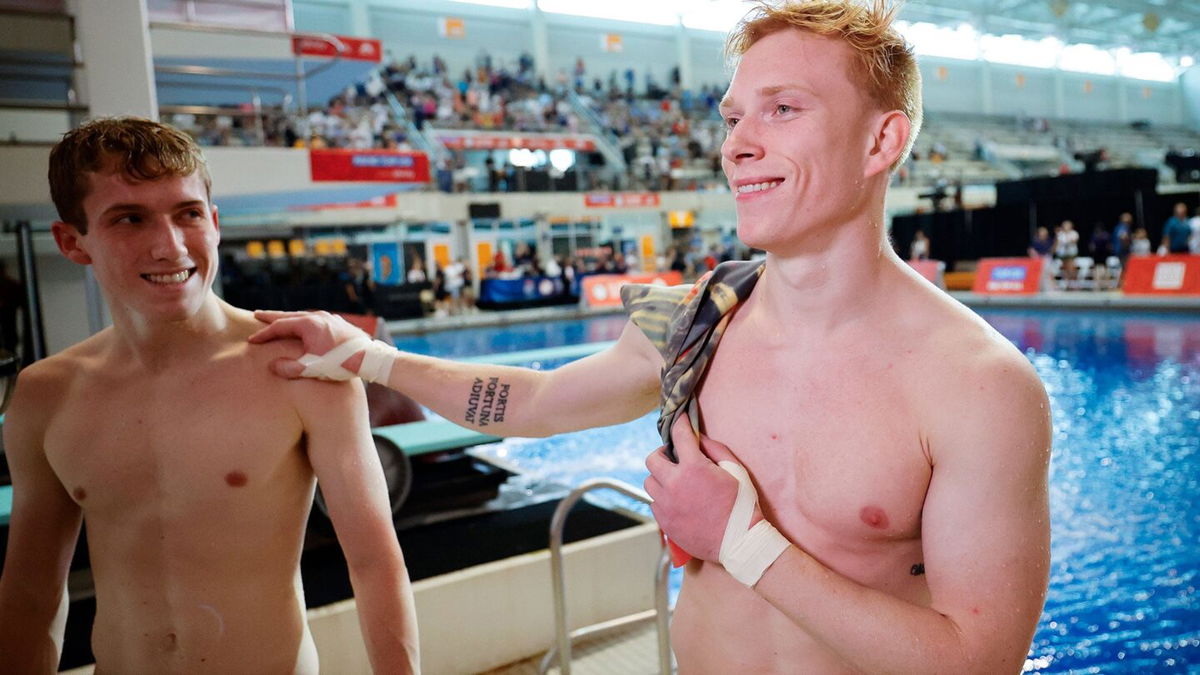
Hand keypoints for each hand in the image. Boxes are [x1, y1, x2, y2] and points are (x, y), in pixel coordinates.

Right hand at [248, 310, 369, 377]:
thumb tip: (272, 366)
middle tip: (257, 314)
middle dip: (272, 316)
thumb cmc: (340, 364)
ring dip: (289, 318)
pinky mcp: (340, 324)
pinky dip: (304, 322)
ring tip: (279, 320)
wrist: (369, 359)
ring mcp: (331, 318)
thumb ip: (289, 368)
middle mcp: (319, 317)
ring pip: (304, 316)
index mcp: (309, 324)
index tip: (252, 340)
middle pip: (290, 315)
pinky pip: (316, 320)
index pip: (280, 327)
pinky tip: (305, 327)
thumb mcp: (311, 369)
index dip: (264, 334)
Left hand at [643, 413, 762, 561]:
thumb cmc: (741, 506)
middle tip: (674, 458)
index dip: (679, 423)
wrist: (740, 542)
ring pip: (649, 482)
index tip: (679, 419)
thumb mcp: (736, 470)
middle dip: (663, 455)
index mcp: (693, 468)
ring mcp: (666, 505)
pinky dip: (662, 498)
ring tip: (676, 482)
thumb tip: (698, 437)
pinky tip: (677, 501)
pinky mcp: (665, 522)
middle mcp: (674, 484)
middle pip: (652, 459)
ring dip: (660, 478)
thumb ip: (715, 449)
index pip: (679, 435)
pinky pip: (654, 503)